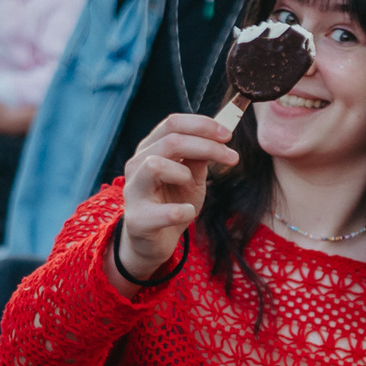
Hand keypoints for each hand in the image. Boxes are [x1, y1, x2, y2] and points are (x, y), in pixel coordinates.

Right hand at [114, 113, 235, 290]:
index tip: (228, 134)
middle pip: (170, 141)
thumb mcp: (191, 176)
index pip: (172, 124)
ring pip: (155, 165)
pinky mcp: (137, 220)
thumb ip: (199, 157)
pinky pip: (164, 211)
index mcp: (149, 149)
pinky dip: (183, 211)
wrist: (154, 242)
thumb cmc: (172, 203)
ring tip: (191, 185)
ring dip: (183, 174)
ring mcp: (133, 192)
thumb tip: (220, 136)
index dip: (202, 125)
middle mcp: (136, 165)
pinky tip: (188, 212)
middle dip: (206, 146)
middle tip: (232, 157)